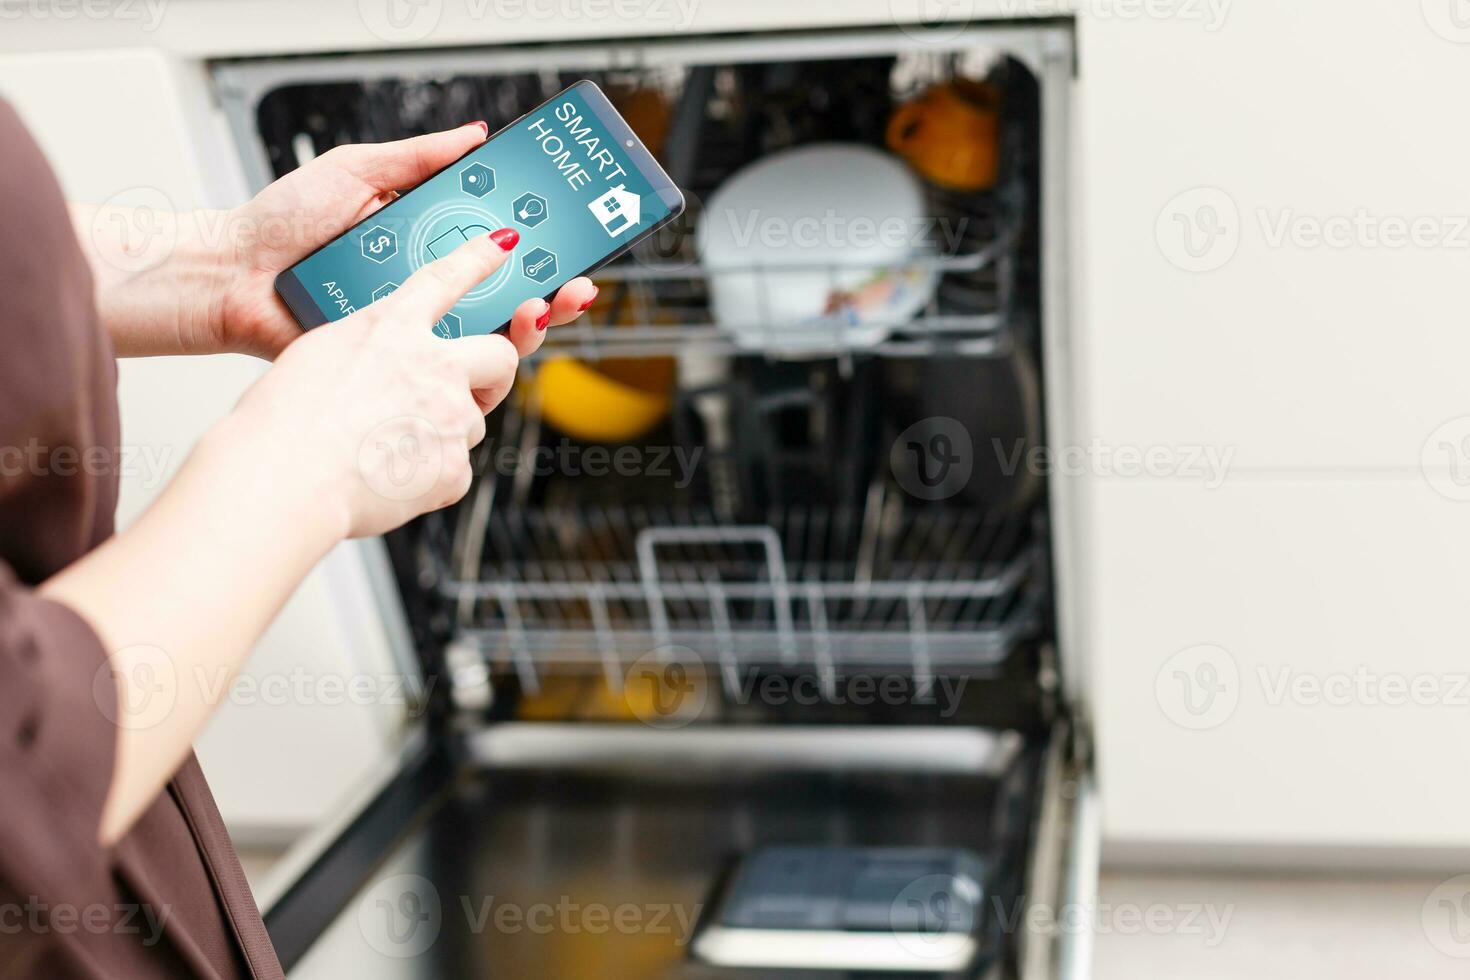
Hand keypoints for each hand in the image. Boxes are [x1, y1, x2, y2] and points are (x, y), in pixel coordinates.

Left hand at [213, 123, 595, 358]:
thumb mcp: (355, 170)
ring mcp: (415, 331)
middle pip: (511, 297)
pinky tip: (495, 341)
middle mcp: (429, 290)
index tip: (575, 234)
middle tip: (574, 284)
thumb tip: (477, 136)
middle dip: (555, 293)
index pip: (501, 247)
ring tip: (536, 307)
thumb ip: (419, 158)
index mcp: (429, 243)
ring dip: (526, 326)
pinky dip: (477, 362)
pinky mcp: (395, 367)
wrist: (231, 275)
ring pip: (489, 339)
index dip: (543, 243)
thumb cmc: (282, 223)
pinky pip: (445, 372)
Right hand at [229, 228, 537, 537]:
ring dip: (442, 434)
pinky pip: (452, 471)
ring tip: (387, 448)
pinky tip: (387, 479)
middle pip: (500, 355)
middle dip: (496, 370)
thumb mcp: (319, 357)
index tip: (503, 245)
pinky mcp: (455, 468)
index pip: (445, 279)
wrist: (283, 480)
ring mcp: (450, 417)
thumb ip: (368, 352)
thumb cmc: (284, 422)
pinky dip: (427, 478)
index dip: (478, 259)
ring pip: (470, 422)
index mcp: (390, 328)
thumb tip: (386, 365)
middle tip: (474, 386)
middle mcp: (432, 366)